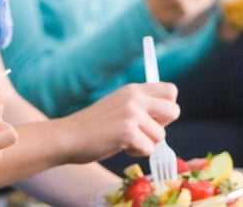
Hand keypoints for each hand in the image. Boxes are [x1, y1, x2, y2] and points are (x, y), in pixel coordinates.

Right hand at [57, 82, 180, 160]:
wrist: (68, 136)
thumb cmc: (94, 126)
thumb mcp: (119, 106)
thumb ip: (140, 106)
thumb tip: (167, 115)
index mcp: (133, 89)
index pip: (171, 91)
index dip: (166, 108)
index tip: (151, 118)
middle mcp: (135, 97)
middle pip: (174, 110)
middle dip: (162, 126)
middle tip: (142, 131)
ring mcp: (132, 113)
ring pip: (161, 135)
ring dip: (146, 143)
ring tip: (124, 139)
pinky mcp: (128, 131)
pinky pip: (149, 149)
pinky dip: (137, 153)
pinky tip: (120, 146)